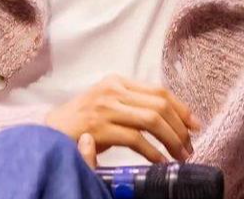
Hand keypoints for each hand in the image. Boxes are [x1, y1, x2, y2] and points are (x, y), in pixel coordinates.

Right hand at [45, 73, 201, 163]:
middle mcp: (113, 89)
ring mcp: (106, 107)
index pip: (159, 90)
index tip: (195, 125)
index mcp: (117, 81)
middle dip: (180, 127)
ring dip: (171, 141)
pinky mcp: (100, 127)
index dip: (181, 108)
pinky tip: (161, 163)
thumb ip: (132, 105)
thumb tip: (168, 119)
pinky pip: (136, 139)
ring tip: (180, 157)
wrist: (48, 131)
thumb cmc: (80, 122)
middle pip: (160, 103)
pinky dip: (153, 153)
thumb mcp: (108, 105)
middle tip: (189, 147)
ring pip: (152, 119)